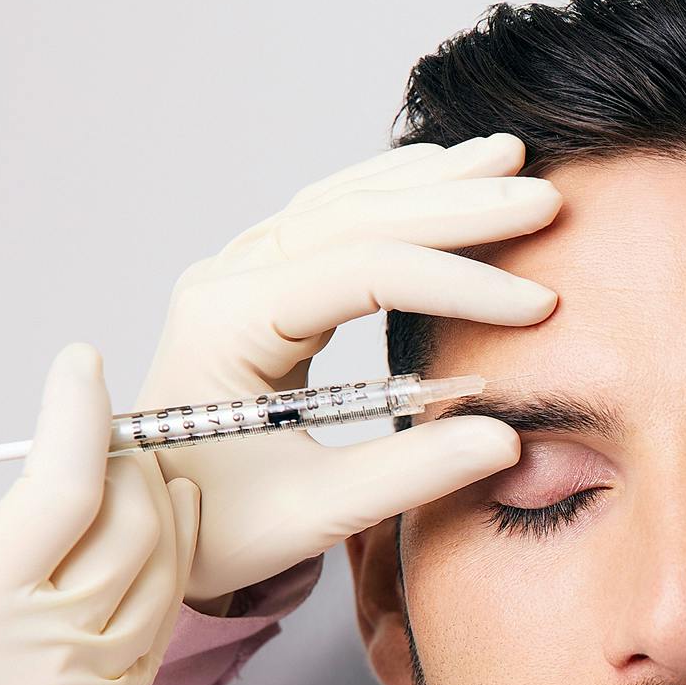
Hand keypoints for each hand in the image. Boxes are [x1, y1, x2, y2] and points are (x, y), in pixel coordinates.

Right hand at [0, 344, 200, 684]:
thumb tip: (33, 489)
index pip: (58, 487)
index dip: (78, 414)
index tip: (80, 366)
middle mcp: (50, 639)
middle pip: (131, 519)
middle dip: (129, 458)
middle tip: (112, 428)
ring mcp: (97, 679)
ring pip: (164, 567)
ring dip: (168, 504)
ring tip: (155, 468)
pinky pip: (164, 622)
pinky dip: (174, 564)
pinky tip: (171, 537)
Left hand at [134, 132, 560, 606]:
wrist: (142, 520)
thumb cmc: (213, 524)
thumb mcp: (310, 515)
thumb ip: (407, 475)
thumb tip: (506, 440)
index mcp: (230, 325)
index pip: (362, 274)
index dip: (457, 283)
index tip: (537, 306)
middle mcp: (229, 280)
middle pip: (356, 217)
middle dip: (457, 206)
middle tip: (543, 201)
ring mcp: (240, 274)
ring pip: (344, 203)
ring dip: (430, 182)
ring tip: (509, 160)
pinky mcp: (258, 284)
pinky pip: (329, 217)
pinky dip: (391, 191)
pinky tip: (438, 174)